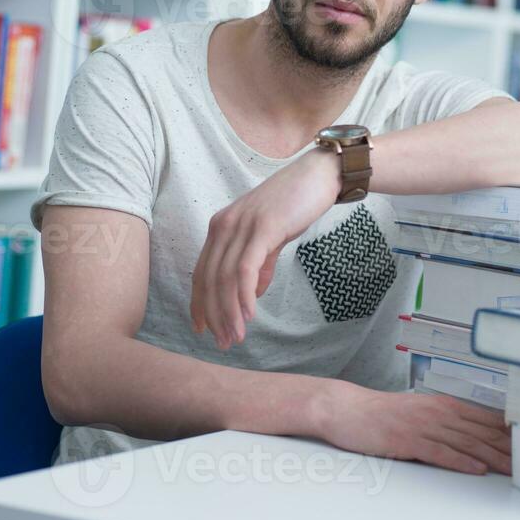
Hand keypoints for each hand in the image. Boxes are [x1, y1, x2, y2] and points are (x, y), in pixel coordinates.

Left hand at [190, 148, 340, 347]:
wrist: (319, 175)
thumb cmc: (295, 204)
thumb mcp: (271, 236)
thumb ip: (260, 263)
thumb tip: (253, 293)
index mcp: (221, 227)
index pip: (201, 272)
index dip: (200, 303)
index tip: (203, 330)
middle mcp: (224, 225)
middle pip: (208, 279)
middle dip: (214, 315)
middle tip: (224, 343)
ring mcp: (242, 225)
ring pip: (224, 277)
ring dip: (228, 312)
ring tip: (236, 337)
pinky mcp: (263, 227)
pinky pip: (245, 268)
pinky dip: (244, 295)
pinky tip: (249, 315)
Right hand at [316, 382, 511, 475]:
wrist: (348, 410)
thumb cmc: (383, 413)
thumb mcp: (419, 411)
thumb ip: (445, 420)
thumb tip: (471, 433)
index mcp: (442, 404)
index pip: (483, 419)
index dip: (506, 434)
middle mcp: (437, 412)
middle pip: (480, 432)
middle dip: (506, 448)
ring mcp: (424, 426)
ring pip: (466, 443)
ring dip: (492, 458)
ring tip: (512, 469)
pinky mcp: (409, 441)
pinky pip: (440, 453)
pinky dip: (461, 461)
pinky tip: (477, 469)